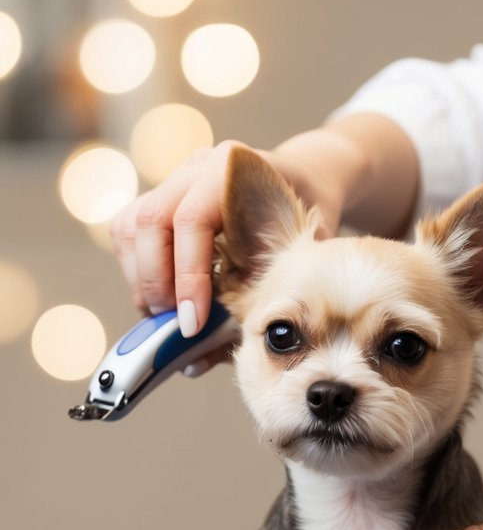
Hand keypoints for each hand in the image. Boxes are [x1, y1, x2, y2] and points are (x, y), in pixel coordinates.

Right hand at [110, 135, 347, 334]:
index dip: (186, 277)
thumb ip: (251, 308)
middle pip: (150, 222)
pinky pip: (128, 231)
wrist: (307, 184)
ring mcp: (175, 179)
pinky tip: (162, 297)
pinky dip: (137, 269)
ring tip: (166, 316)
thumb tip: (193, 363)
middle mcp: (199, 166)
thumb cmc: (305, 228)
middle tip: (175, 326)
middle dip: (157, 284)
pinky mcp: (159, 197)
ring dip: (141, 279)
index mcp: (235, 169)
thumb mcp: (296, 264)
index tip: (192, 324)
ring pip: (131, 226)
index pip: (192, 221)